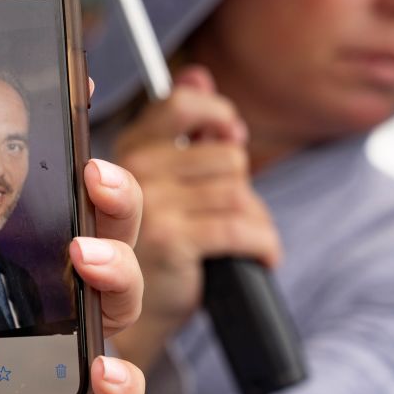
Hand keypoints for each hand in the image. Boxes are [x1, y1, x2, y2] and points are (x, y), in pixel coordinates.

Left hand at [0, 157, 143, 393]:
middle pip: (106, 234)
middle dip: (114, 198)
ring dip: (118, 270)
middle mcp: (49, 293)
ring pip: (121, 298)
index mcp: (8, 255)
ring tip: (88, 259)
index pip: (55, 196)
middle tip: (94, 176)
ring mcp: (64, 346)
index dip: (72, 147)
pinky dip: (121, 380)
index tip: (74, 96)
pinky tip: (104, 369)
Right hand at [112, 65, 281, 371]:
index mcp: (129, 150)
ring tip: (245, 236)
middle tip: (233, 205)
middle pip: (224, 156)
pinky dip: (264, 244)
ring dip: (255, 218)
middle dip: (240, 182)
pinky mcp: (175, 239)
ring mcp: (152, 204)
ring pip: (239, 191)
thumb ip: (178, 126)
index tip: (230, 136)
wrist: (132, 317)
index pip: (178, 107)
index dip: (215, 116)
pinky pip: (244, 227)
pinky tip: (261, 255)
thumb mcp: (160, 181)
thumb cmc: (151, 245)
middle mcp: (133, 170)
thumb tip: (198, 76)